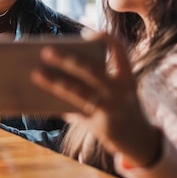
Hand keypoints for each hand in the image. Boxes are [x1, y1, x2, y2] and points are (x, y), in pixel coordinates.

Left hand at [31, 31, 160, 167]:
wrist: (140, 144)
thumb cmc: (121, 110)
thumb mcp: (117, 93)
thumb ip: (95, 82)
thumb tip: (58, 70)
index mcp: (127, 77)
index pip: (120, 50)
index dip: (106, 39)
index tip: (86, 33)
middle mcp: (122, 91)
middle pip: (91, 70)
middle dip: (67, 59)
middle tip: (46, 51)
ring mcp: (112, 109)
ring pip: (78, 92)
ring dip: (55, 82)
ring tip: (36, 74)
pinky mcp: (102, 126)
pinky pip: (75, 112)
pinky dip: (57, 104)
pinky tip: (39, 98)